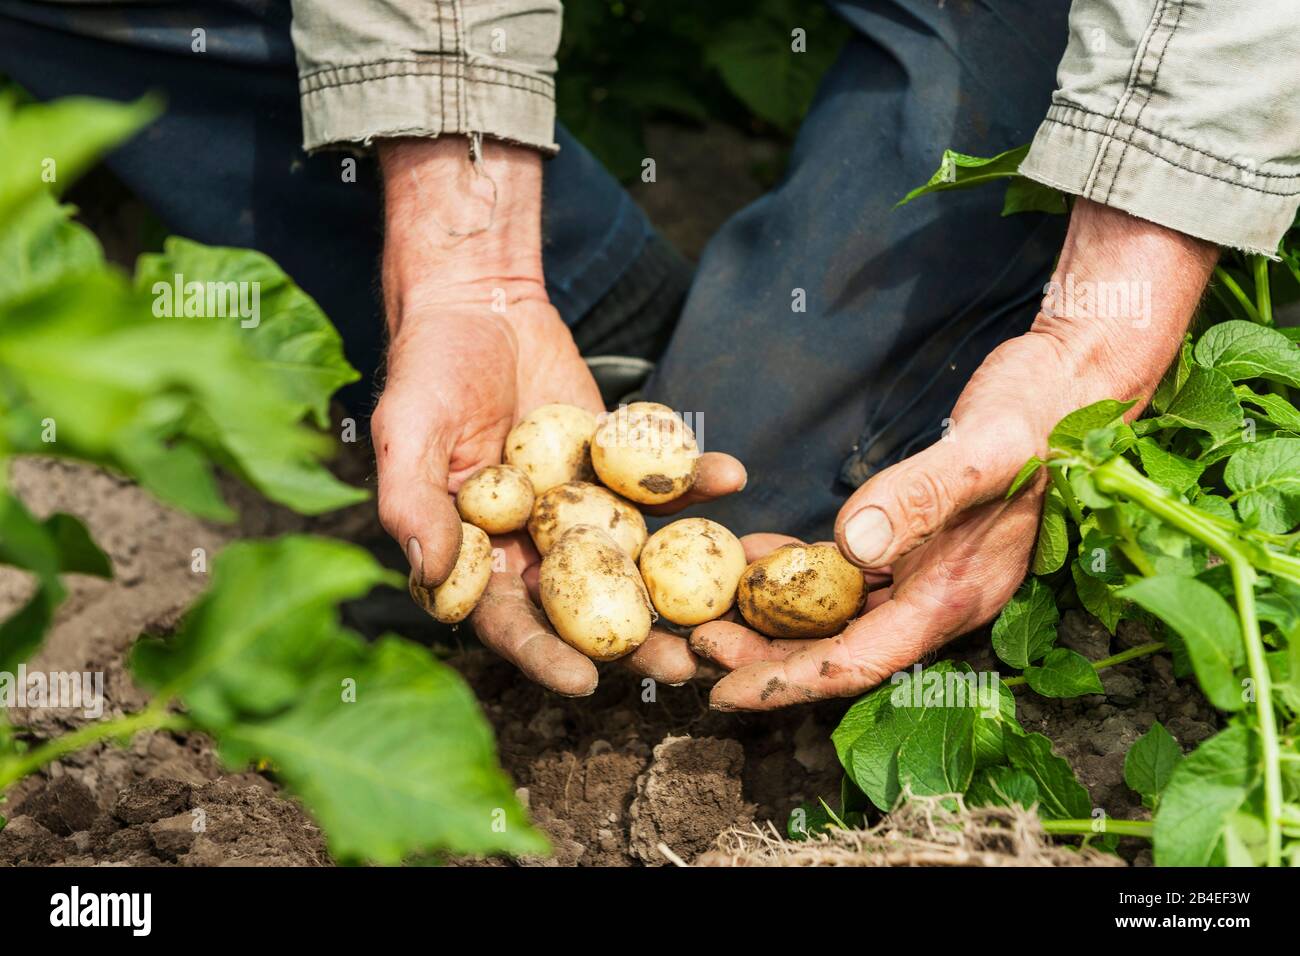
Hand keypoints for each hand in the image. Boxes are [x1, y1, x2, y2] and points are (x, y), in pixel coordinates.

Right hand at [375, 136, 745, 695]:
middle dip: (637, 639)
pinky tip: (731, 477)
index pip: (511, 622)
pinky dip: (696, 482)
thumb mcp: (406, 432)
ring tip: (734, 603)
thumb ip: (412, 503)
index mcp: (479, 555)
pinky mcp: (619, 464)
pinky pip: (662, 482)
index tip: (587, 681)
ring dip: (685, 582)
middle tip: (686, 662)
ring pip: (637, 557)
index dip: (545, 656)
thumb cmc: (428, 369)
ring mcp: (583, 505)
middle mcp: (535, 543)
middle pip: (588, 606)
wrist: (478, 302)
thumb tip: (429, 575)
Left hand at [691, 199, 1218, 709]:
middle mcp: (939, 596)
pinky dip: (802, 569)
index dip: (787, 680)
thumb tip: (850, 545)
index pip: (858, 660)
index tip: (724, 691)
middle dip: (768, 655)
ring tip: (715, 606)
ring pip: (841, 615)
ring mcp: (931, 571)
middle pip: (841, 648)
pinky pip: (851, 573)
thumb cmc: (1035, 417)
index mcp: (953, 594)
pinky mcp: (920, 541)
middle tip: (700, 643)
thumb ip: (919, 497)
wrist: (1074, 383)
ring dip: (778, 616)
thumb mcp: (981, 452)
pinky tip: (760, 553)